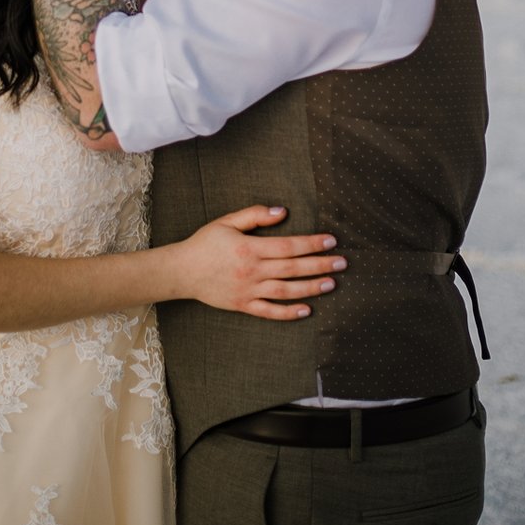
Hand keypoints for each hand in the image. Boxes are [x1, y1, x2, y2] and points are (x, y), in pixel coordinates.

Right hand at [174, 206, 344, 320]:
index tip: (330, 240)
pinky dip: (289, 312)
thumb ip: (255, 215)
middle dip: (319, 265)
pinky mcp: (243, 305)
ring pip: (286, 291)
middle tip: (342, 263)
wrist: (182, 271)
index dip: (311, 243)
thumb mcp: (227, 221)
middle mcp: (252, 271)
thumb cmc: (205, 243)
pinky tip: (307, 310)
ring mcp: (249, 291)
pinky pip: (270, 311)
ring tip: (331, 284)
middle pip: (293, 269)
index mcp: (249, 248)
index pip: (288, 246)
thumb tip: (282, 211)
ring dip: (311, 288)